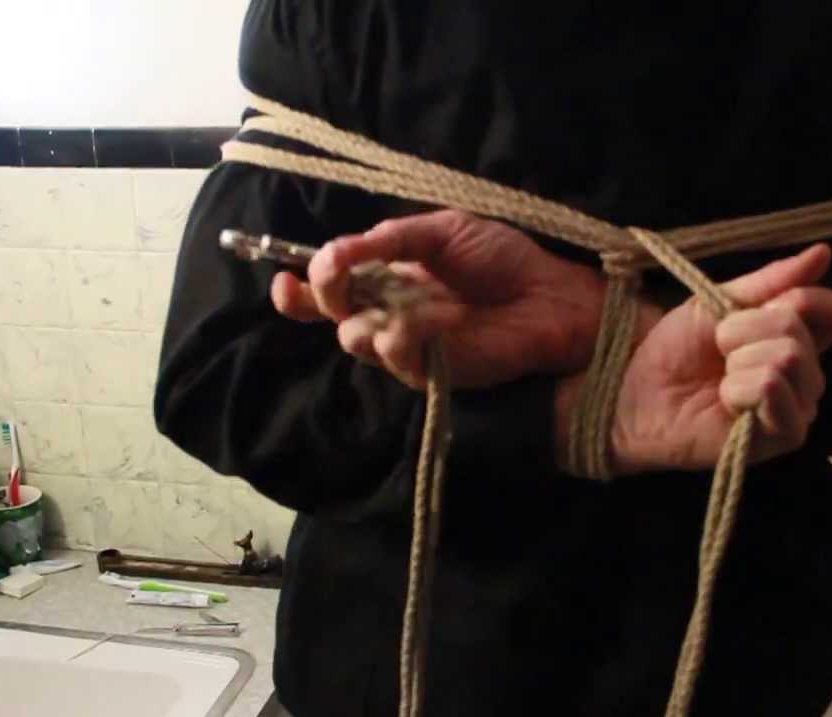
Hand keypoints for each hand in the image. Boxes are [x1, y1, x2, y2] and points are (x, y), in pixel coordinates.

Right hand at [270, 210, 615, 388]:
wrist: (549, 296)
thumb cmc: (502, 259)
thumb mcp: (443, 230)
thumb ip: (391, 238)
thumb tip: (337, 248)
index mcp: (388, 275)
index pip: (330, 285)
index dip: (300, 285)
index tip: (282, 276)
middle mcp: (389, 310)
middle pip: (330, 312)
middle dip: (323, 291)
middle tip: (335, 272)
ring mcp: (406, 344)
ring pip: (353, 338)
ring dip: (358, 316)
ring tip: (391, 303)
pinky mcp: (429, 370)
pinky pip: (394, 356)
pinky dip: (396, 337)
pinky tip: (415, 324)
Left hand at [583, 244, 831, 473]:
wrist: (635, 392)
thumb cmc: (674, 350)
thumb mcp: (718, 301)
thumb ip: (771, 281)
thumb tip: (823, 253)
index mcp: (797, 338)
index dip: (803, 300)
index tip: (758, 305)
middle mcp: (806, 374)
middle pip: (799, 332)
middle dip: (745, 330)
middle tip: (718, 347)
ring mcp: (797, 407)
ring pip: (789, 359)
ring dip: (739, 359)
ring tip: (720, 375)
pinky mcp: (780, 438)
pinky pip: (775, 391)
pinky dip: (741, 386)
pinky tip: (725, 399)